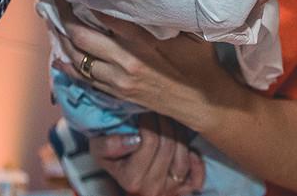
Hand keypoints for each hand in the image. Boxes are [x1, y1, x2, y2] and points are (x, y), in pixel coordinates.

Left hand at [49, 0, 234, 130]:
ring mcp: (120, 78)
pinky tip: (59, 57)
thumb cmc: (200, 61)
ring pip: (78, 58)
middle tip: (58, 1)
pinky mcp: (118, 92)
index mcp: (144, 39)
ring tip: (56, 23)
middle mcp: (127, 59)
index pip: (104, 14)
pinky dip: (69, 67)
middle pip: (82, 35)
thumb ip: (169, 13)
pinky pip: (85, 79)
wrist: (204, 102)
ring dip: (64, 40)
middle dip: (65, 17)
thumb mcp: (192, 30)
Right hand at [89, 114, 206, 195]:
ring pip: (183, 160)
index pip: (149, 142)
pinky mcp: (182, 189)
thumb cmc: (112, 155)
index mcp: (131, 178)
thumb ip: (108, 144)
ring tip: (172, 124)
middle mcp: (151, 188)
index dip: (149, 120)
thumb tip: (133, 140)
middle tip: (161, 110)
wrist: (121, 171)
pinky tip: (190, 149)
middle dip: (165, 123)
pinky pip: (196, 179)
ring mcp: (168, 190)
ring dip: (180, 137)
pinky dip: (197, 163)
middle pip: (168, 147)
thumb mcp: (99, 148)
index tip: (146, 110)